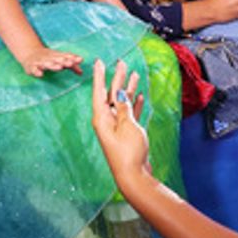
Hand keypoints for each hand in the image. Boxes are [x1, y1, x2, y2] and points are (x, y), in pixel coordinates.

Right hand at [18, 45, 82, 77]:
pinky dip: (37, 71)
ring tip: (59, 68)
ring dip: (53, 65)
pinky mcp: (32, 66)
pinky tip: (41, 75)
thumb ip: (71, 66)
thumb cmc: (49, 58)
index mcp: (57, 56)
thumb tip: (81, 72)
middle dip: (64, 61)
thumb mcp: (60, 60)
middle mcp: (49, 58)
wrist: (30, 53)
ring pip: (47, 64)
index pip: (66, 56)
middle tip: (71, 63)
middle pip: (57, 59)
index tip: (80, 59)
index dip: (73, 58)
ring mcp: (40, 62)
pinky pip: (34, 69)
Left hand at [90, 58, 149, 183]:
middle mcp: (107, 121)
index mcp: (102, 118)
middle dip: (116, 78)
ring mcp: (117, 127)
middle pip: (111, 95)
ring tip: (133, 74)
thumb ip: (124, 108)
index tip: (99, 61)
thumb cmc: (128, 152)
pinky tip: (139, 95)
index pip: (99, 91)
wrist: (133, 175)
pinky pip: (129, 113)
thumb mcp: (127, 126)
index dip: (99, 76)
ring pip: (122, 102)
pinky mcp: (127, 133)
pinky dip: (134, 104)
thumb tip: (120, 94)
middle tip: (121, 62)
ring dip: (128, 88)